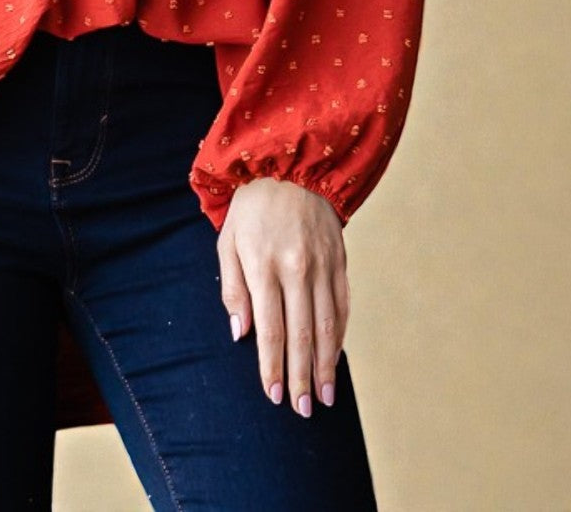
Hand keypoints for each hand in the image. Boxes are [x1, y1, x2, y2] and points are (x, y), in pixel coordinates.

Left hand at [217, 175, 349, 416]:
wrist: (291, 163)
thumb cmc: (252, 207)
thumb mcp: (228, 240)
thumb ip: (233, 288)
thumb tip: (242, 334)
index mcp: (264, 265)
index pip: (271, 330)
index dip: (272, 366)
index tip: (273, 394)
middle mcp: (297, 268)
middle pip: (301, 335)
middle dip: (301, 377)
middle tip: (302, 409)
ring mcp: (322, 264)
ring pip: (327, 325)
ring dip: (325, 365)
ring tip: (323, 396)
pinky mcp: (340, 259)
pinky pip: (342, 305)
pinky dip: (340, 335)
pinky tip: (335, 357)